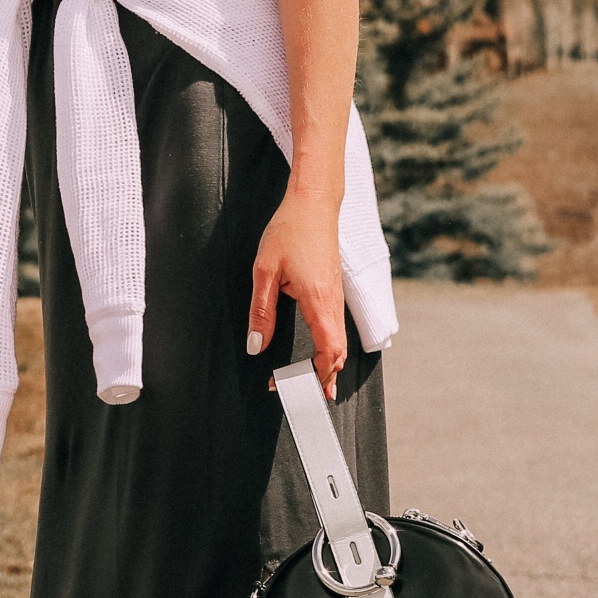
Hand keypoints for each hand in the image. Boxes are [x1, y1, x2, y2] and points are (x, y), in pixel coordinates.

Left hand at [247, 188, 345, 398]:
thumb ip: (262, 311)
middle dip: (326, 376)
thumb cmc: (290, 231)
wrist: (313, 203)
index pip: (329, 350)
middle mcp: (333, 302)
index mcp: (318, 301)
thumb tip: (257, 345)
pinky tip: (322, 352)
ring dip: (330, 363)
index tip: (296, 384)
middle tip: (307, 394)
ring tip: (315, 382)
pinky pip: (336, 326)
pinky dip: (331, 346)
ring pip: (340, 340)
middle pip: (339, 351)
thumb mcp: (265, 271)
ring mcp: (335, 296)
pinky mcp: (333, 289)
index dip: (317, 373)